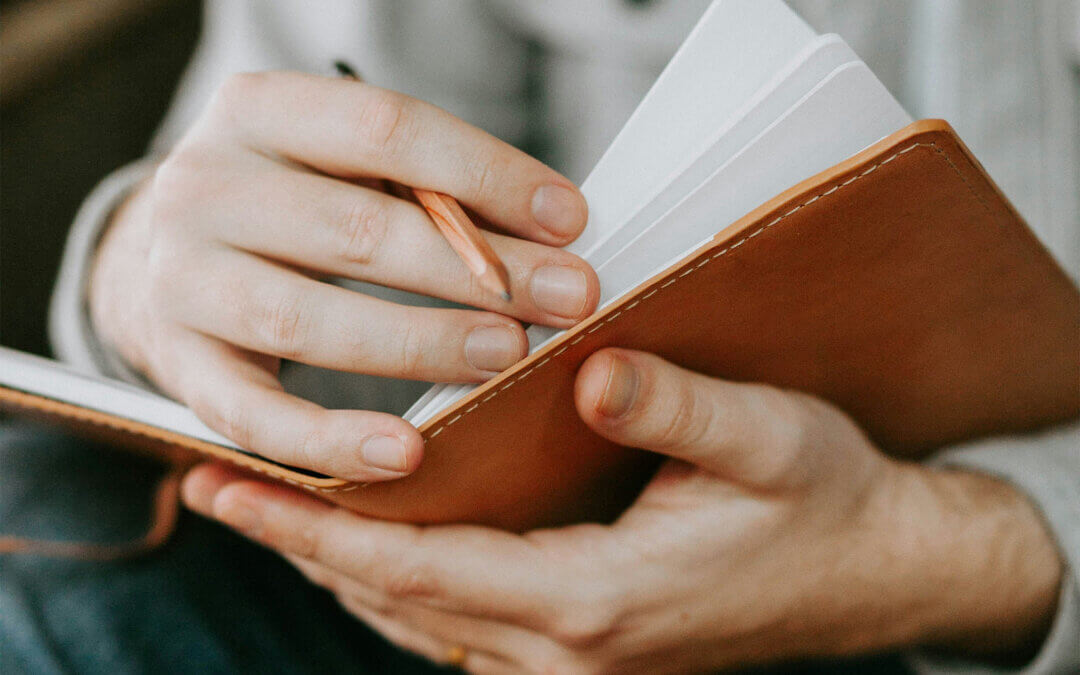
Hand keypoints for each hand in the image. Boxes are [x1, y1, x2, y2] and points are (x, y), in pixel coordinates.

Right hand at [89, 71, 598, 480]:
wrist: (165, 255)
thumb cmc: (294, 204)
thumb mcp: (343, 163)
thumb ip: (427, 186)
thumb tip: (553, 233)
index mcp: (259, 111)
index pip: (385, 128)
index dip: (485, 173)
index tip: (569, 218)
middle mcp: (204, 187)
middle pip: (355, 228)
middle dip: (476, 268)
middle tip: (569, 297)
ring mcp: (180, 281)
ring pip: (307, 320)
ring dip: (420, 342)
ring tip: (507, 354)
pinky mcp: (180, 366)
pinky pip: (255, 416)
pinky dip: (332, 439)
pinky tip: (406, 453)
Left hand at [182, 348, 1062, 672]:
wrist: (881, 571)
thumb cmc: (826, 499)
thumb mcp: (767, 436)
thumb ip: (675, 407)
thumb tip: (586, 369)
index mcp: (598, 596)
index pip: (420, 565)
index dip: (317, 526)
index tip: (231, 488)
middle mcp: (572, 648)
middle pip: (400, 600)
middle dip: (303, 546)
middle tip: (219, 487)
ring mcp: (579, 662)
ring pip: (423, 622)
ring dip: (345, 568)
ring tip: (275, 510)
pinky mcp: (590, 650)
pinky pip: (464, 628)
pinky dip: (403, 586)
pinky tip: (377, 549)